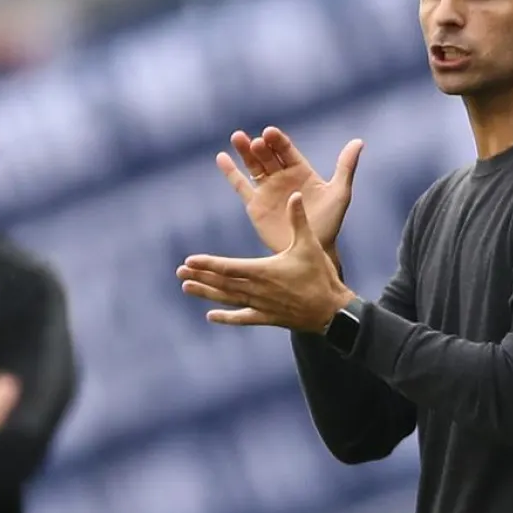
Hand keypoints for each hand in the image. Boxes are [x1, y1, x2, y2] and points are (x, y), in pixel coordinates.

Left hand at [178, 192, 356, 330]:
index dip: (208, 264)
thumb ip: (298, 220)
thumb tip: (293, 195)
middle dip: (200, 277)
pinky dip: (227, 317)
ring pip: (228, 299)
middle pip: (222, 283)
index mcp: (264, 271)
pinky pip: (243, 318)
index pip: (229, 267)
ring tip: (187, 288)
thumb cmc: (321, 276)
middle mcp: (257, 289)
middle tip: (179, 273)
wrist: (332, 311)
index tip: (189, 261)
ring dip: (206, 294)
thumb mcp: (310, 245)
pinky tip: (211, 316)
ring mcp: (261, 305)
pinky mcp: (268, 317)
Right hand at [217, 127, 362, 253]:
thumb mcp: (339, 193)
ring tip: (237, 138)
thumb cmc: (329, 223)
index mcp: (301, 171)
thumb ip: (345, 167)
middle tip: (255, 141)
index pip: (287, 150)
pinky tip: (222, 157)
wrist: (311, 250)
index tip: (270, 133)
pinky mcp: (255, 205)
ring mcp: (267, 190)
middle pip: (268, 156)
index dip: (278, 141)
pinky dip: (231, 172)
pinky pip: (240, 186)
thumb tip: (358, 141)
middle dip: (261, 147)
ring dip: (245, 152)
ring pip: (253, 166)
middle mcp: (282, 177)